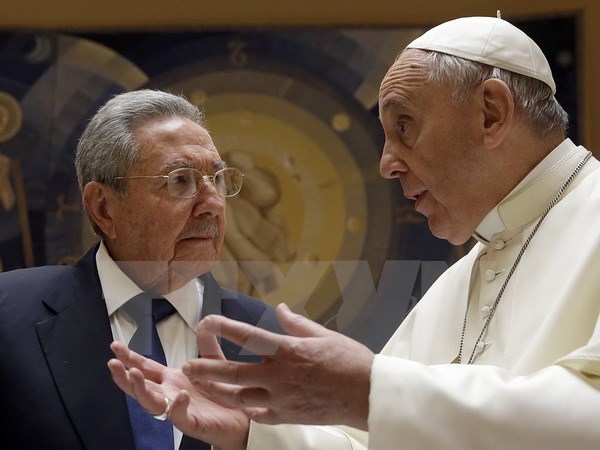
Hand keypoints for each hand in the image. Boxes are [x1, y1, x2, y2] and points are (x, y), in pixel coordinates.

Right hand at [107, 342, 248, 449]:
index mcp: (172, 379)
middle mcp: (170, 393)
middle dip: (124, 375)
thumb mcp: (215, 362)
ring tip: (134, 375)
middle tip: (113, 363)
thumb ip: (207, 344)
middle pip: (141, 386)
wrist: (241, 418)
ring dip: (141, 389)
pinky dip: (177, 406)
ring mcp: (177, 409)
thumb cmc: (223, 393)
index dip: (130, 357)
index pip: (146, 367)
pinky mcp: (191, 423)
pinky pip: (179, 416)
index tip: (115, 346)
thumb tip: (203, 322)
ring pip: (152, 403)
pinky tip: (180, 395)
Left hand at [185, 303, 374, 429]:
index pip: (248, 336)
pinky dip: (245, 407)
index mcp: (288, 350)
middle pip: (234, 372)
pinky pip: (258, 413)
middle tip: (187, 365)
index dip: (224, 327)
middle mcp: (280, 375)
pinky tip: (236, 404)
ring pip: (240, 397)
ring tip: (200, 385)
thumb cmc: (349, 360)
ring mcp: (282, 398)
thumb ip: (296, 323)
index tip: (206, 321)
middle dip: (207, 368)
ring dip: (217, 390)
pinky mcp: (287, 415)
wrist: (367, 394)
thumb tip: (280, 308)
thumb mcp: (323, 334)